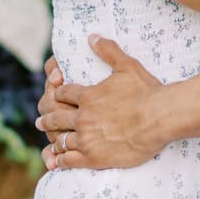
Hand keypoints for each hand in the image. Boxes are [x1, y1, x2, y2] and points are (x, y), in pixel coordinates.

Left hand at [35, 36, 168, 169]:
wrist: (159, 118)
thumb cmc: (146, 92)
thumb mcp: (127, 66)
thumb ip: (108, 51)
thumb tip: (93, 36)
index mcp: (88, 96)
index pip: (63, 94)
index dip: (57, 94)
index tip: (53, 96)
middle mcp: (82, 117)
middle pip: (56, 117)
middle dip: (47, 118)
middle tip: (40, 121)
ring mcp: (87, 138)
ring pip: (61, 140)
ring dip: (54, 140)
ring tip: (50, 143)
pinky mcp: (94, 157)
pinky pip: (69, 160)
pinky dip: (61, 160)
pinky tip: (58, 162)